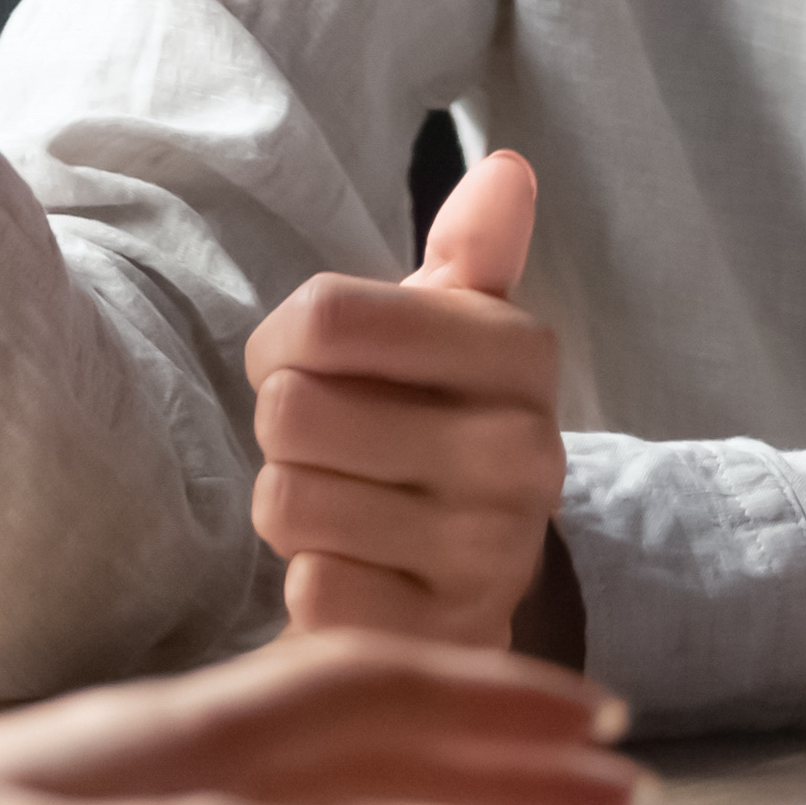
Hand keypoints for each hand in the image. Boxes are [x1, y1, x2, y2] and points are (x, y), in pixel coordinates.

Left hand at [252, 153, 571, 655]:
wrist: (474, 583)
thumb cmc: (440, 429)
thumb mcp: (463, 334)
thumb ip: (477, 249)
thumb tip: (508, 167)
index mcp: (520, 355)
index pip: (323, 317)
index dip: (282, 343)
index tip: (311, 368)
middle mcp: (523, 452)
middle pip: (291, 409)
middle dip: (287, 431)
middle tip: (332, 448)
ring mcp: (489, 552)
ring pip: (287, 500)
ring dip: (292, 506)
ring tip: (344, 508)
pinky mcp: (443, 637)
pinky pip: (309, 590)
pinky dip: (311, 583)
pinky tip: (357, 573)